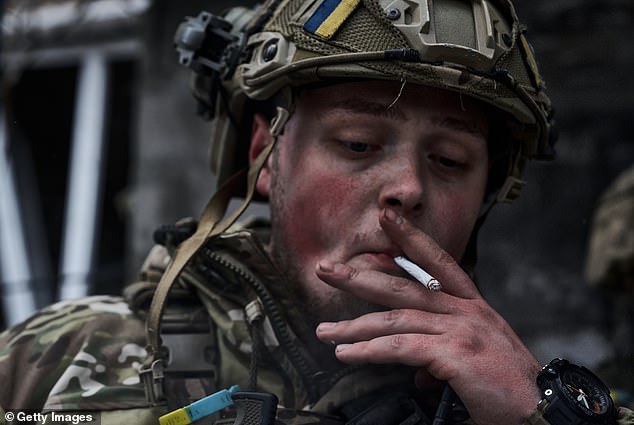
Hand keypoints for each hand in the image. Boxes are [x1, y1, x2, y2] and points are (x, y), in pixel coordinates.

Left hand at [315, 208, 541, 424]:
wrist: (541, 407)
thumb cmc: (506, 383)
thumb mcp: (475, 354)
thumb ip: (441, 350)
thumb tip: (415, 365)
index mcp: (471, 304)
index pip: (437, 261)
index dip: (409, 237)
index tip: (386, 217)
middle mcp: (464, 310)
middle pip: (402, 286)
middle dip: (360, 276)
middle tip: (325, 270)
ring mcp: (459, 330)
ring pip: (394, 318)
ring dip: (353, 326)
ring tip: (324, 332)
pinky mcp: (454, 354)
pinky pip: (401, 347)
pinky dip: (370, 350)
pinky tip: (347, 355)